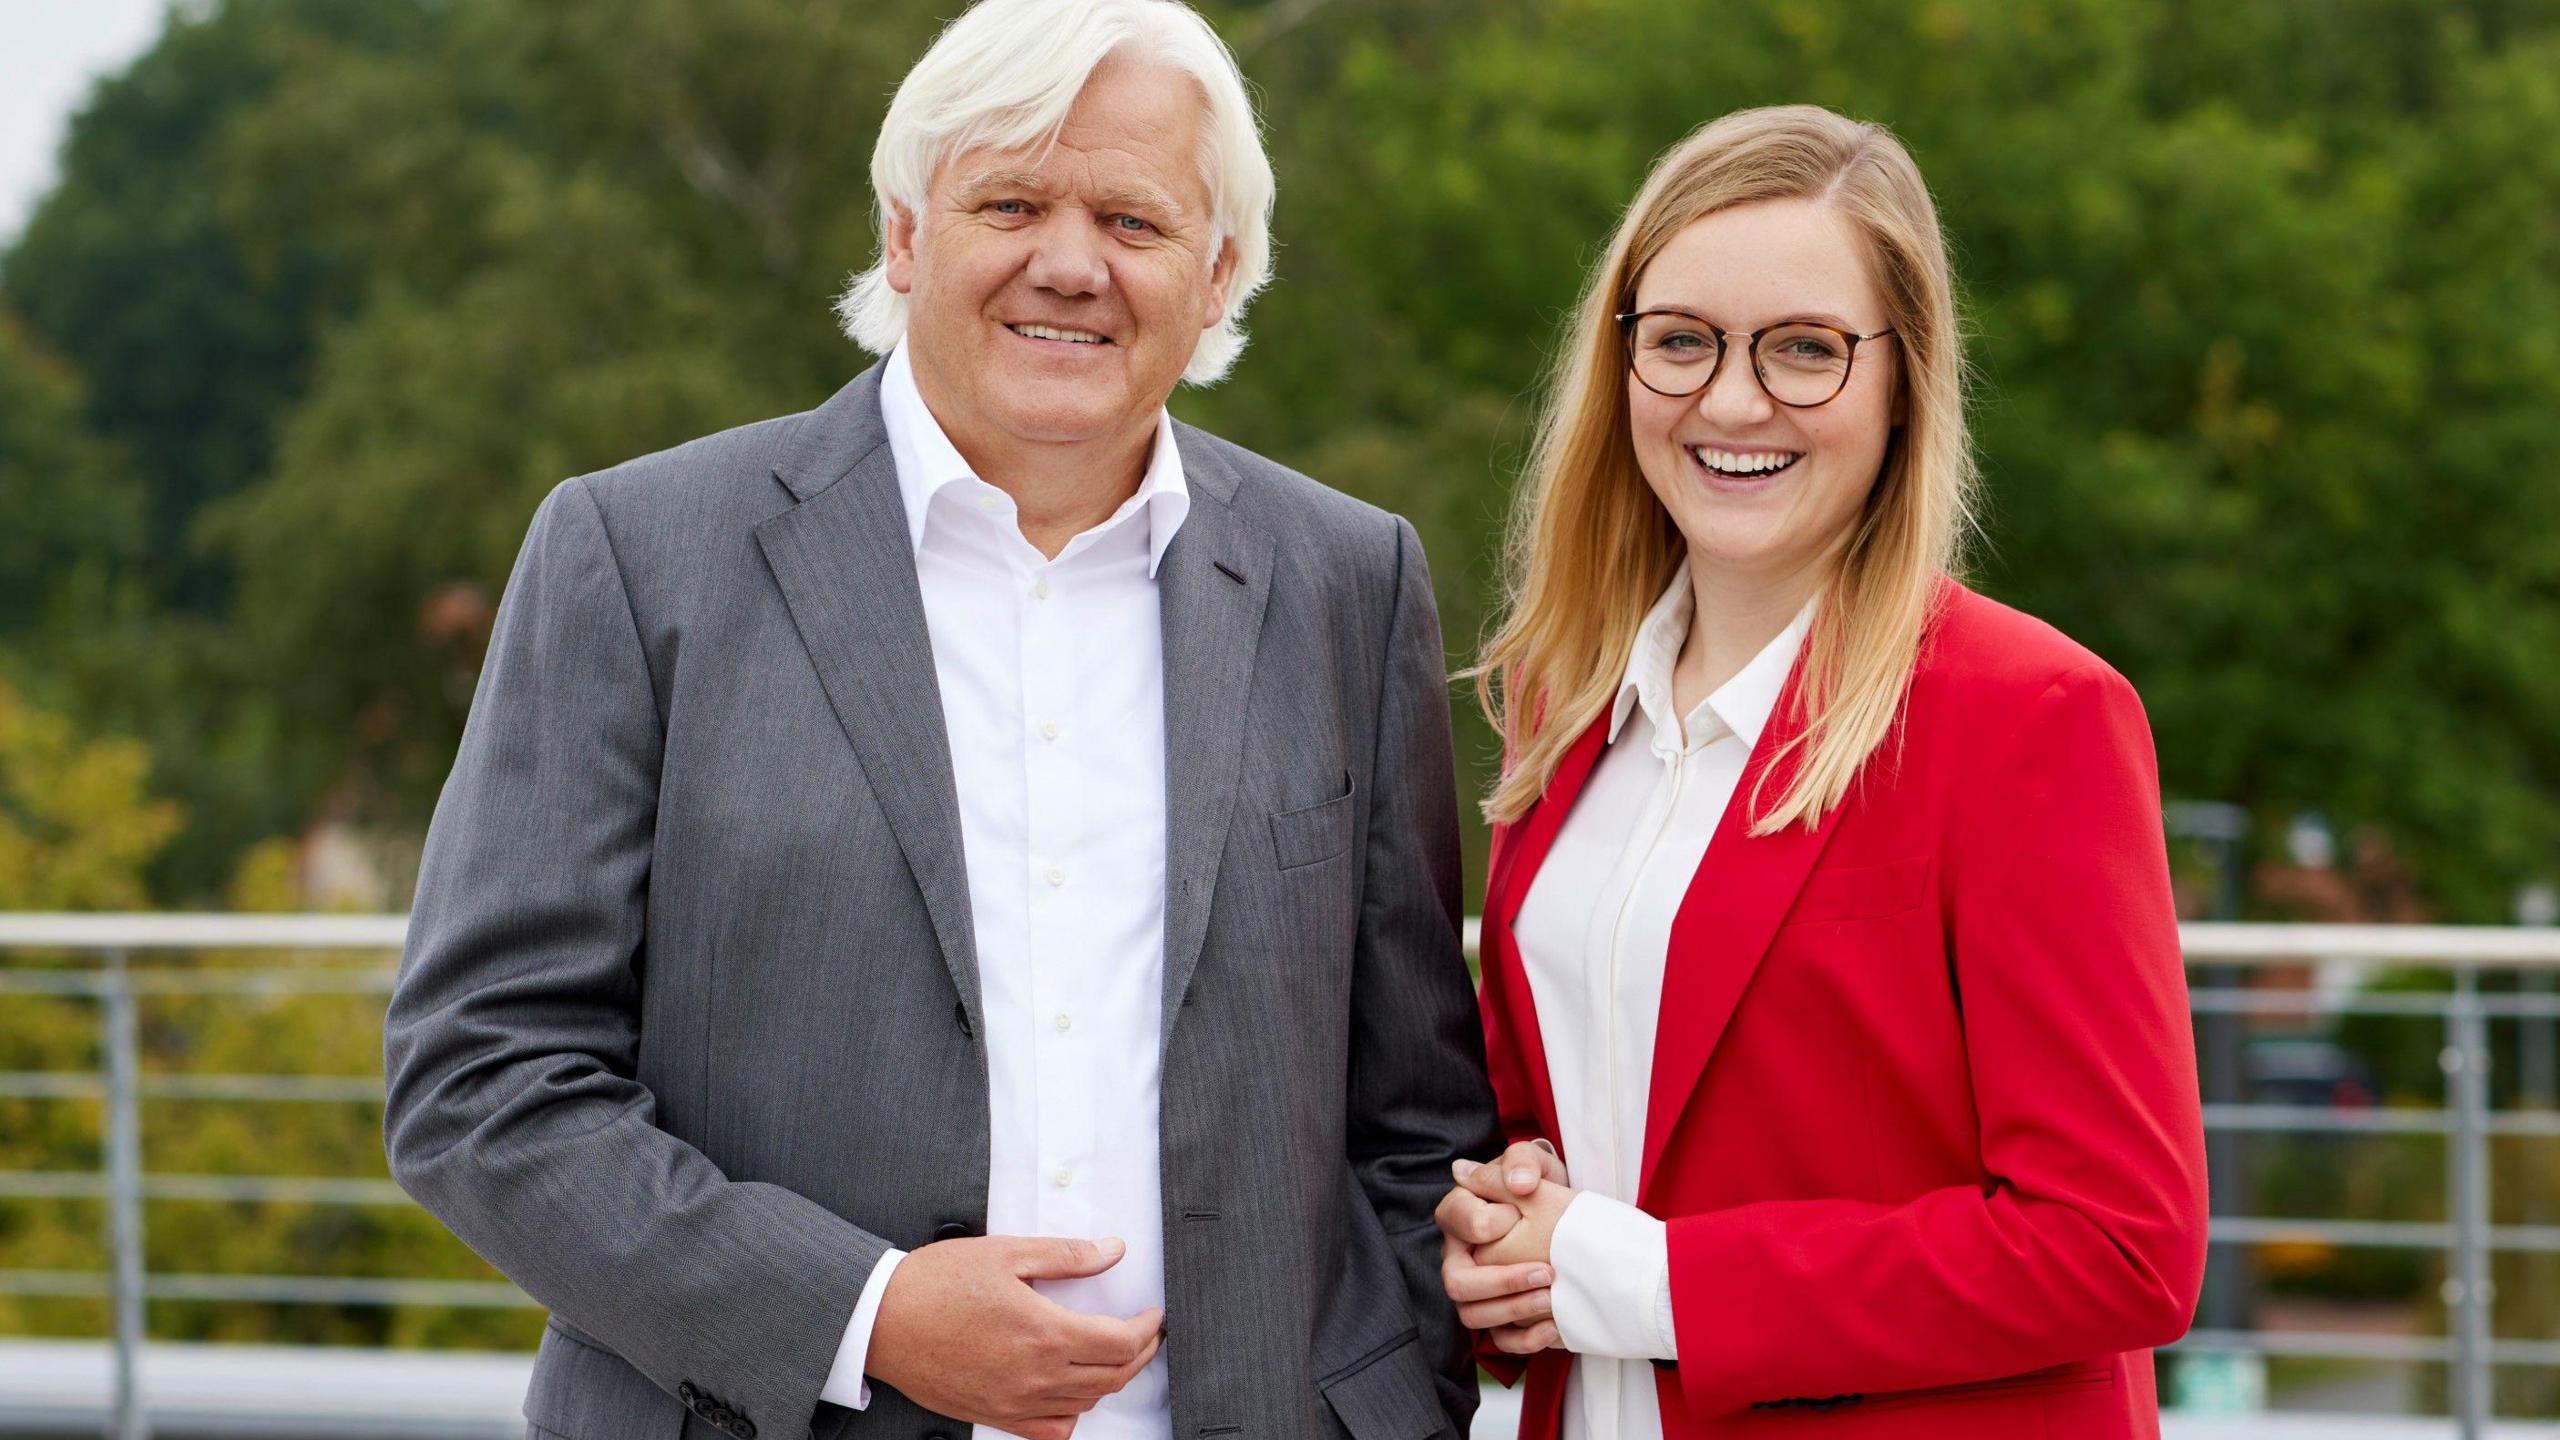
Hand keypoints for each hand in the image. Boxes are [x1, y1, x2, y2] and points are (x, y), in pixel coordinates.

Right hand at [865, 1235, 1161, 1439]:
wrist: (881, 1321)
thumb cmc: (935, 1285)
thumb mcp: (1007, 1253)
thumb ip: (1067, 1256)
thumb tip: (1112, 1251)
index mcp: (1044, 1333)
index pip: (1121, 1343)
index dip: (1147, 1329)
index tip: (1153, 1315)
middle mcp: (1036, 1376)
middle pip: (1113, 1377)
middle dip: (1139, 1354)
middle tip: (1145, 1333)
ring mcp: (1016, 1402)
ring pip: (1086, 1404)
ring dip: (1111, 1381)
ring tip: (1114, 1356)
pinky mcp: (995, 1415)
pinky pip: (1050, 1431)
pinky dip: (1073, 1414)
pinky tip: (1072, 1392)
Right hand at [1436, 1141, 1570, 1355]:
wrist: (1565, 1217)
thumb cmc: (1541, 1186)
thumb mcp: (1535, 1163)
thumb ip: (1523, 1162)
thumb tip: (1517, 1184)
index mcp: (1459, 1213)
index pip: (1455, 1219)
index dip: (1486, 1222)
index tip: (1518, 1216)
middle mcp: (1458, 1256)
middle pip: (1456, 1282)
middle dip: (1502, 1281)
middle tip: (1546, 1272)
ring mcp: (1476, 1290)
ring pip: (1473, 1315)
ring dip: (1514, 1310)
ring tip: (1551, 1298)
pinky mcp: (1499, 1315)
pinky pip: (1499, 1340)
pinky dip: (1525, 1340)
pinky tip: (1553, 1327)